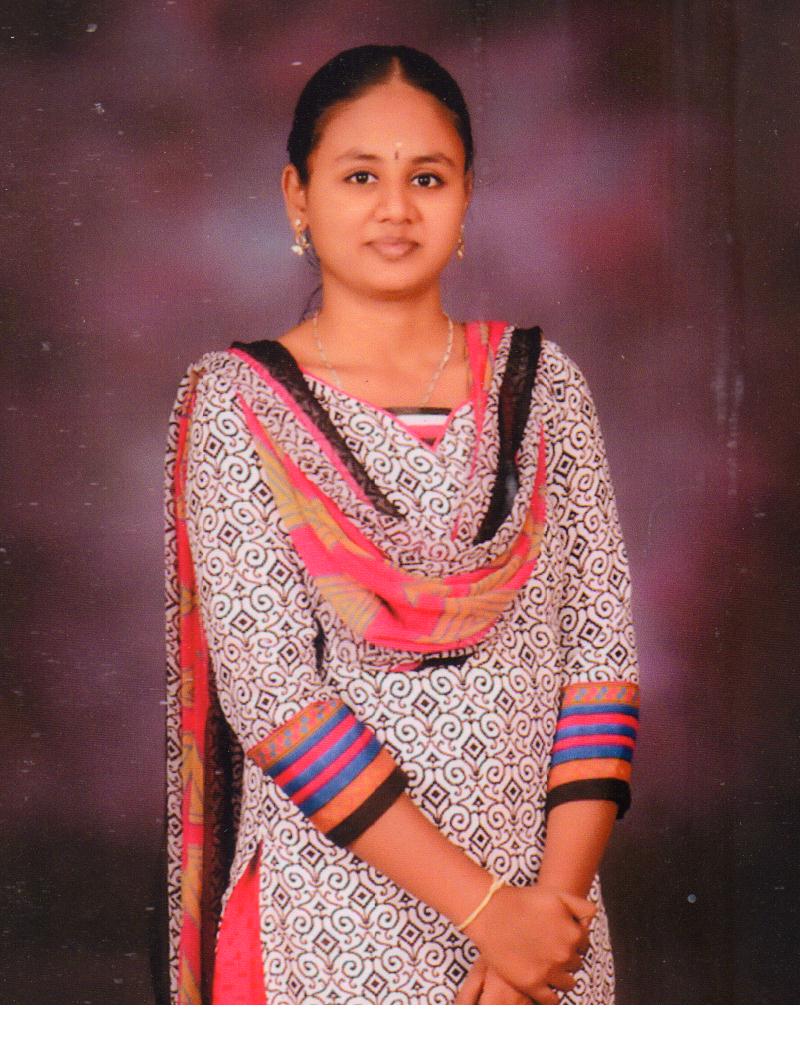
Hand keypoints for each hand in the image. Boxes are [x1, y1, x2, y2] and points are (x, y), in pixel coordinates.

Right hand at [464, 883, 593, 1003]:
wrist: (490, 911)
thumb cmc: (523, 900)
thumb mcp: (557, 895)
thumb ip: (582, 908)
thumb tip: (590, 926)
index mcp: (574, 934)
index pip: (584, 945)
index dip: (571, 941)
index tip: (558, 937)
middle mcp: (565, 954)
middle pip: (575, 964)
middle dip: (564, 957)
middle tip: (547, 949)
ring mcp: (549, 971)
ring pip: (568, 984)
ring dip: (559, 976)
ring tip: (544, 965)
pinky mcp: (532, 984)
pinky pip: (551, 1000)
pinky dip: (549, 994)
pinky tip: (541, 983)